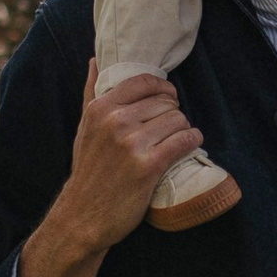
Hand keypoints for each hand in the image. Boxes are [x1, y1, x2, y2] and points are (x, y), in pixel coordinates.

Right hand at [17, 65, 202, 276]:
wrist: (83, 215)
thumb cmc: (88, 170)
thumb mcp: (84, 128)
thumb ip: (90, 92)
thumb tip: (95, 60)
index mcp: (100, 108)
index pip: (145, 81)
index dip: (162, 89)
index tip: (167, 100)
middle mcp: (115, 121)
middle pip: (165, 102)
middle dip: (173, 112)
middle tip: (171, 127)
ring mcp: (132, 144)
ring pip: (178, 120)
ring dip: (184, 128)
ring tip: (178, 138)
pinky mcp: (149, 166)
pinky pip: (184, 141)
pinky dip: (193, 141)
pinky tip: (190, 144)